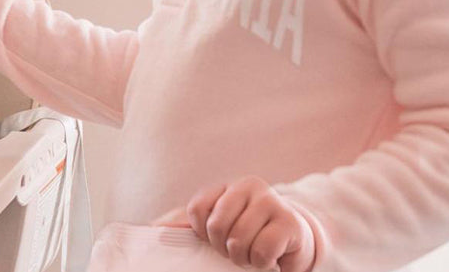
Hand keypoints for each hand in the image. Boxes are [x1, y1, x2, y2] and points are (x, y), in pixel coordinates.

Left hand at [154, 177, 314, 271]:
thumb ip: (187, 225)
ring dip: (243, 258)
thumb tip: (154, 228)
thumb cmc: (250, 233)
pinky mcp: (289, 222)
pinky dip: (261, 262)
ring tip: (253, 254)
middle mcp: (248, 186)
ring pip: (239, 240)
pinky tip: (269, 258)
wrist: (294, 240)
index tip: (215, 239)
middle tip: (236, 250)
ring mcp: (271, 201)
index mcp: (226, 186)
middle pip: (216, 226)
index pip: (198, 210)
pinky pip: (262, 250)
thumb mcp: (218, 226)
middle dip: (223, 248)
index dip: (202, 234)